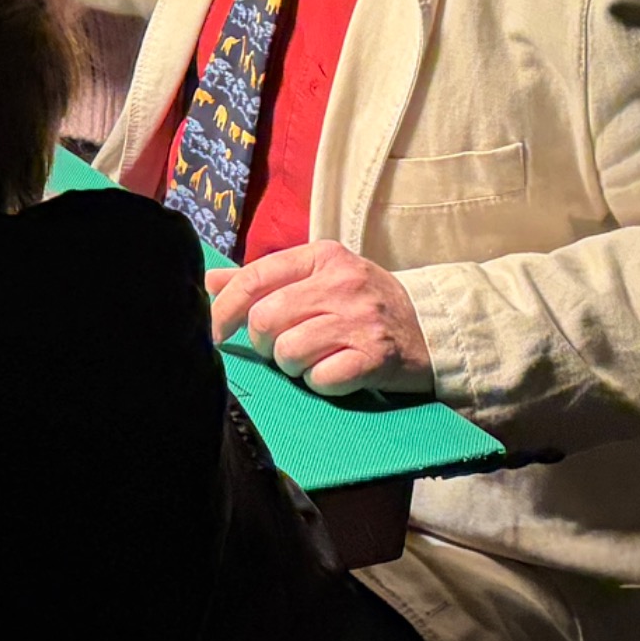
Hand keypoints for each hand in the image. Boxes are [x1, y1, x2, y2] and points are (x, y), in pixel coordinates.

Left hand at [210, 240, 435, 397]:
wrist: (429, 329)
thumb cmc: (363, 304)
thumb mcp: (319, 277)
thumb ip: (265, 279)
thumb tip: (210, 281)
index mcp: (322, 257)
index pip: (254, 278)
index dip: (224, 309)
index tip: (215, 332)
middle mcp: (342, 283)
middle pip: (265, 321)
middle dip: (265, 344)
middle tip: (283, 348)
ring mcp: (360, 320)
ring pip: (289, 352)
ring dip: (293, 366)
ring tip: (315, 359)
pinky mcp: (375, 357)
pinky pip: (321, 379)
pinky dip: (321, 383)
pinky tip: (337, 372)